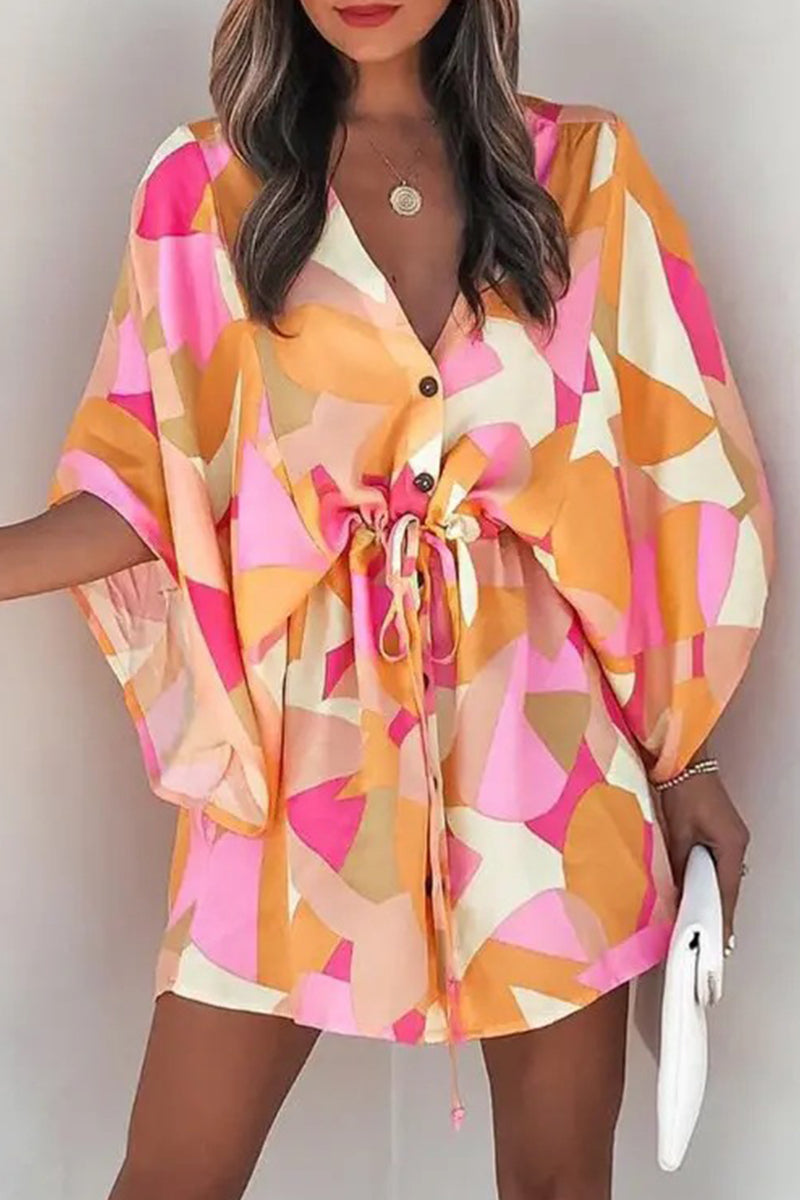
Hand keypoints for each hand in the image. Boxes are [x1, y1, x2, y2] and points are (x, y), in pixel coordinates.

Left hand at [656, 770, 749, 946]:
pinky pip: (720, 864)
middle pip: (729, 886)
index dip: (722, 918)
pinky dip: (710, 879)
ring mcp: (732, 837)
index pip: (727, 892)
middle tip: (711, 939)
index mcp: (730, 845)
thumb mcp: (678, 832)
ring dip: (715, 896)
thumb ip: (680, 865)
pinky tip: (699, 891)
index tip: (719, 942)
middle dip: (720, 911)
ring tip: (704, 922)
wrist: (685, 762)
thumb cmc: (682, 792)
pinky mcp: (723, 832)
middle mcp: (737, 844)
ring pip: (725, 876)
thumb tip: (679, 893)